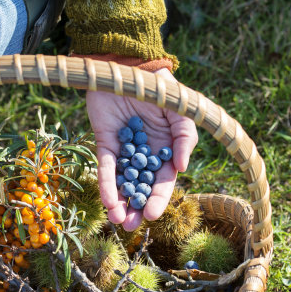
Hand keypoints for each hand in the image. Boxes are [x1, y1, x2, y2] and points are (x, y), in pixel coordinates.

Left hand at [87, 68, 197, 230]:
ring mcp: (124, 150)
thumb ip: (186, 138)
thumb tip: (181, 168)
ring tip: (117, 220)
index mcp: (166, 151)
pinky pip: (106, 167)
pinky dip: (106, 184)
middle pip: (141, 188)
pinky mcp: (105, 142)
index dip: (158, 199)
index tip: (151, 215)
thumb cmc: (159, 88)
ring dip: (120, 203)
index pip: (163, 182)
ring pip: (122, 183)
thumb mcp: (180, 111)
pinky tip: (107, 201)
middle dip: (136, 208)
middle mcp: (145, 155)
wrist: (128, 65)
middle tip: (130, 226)